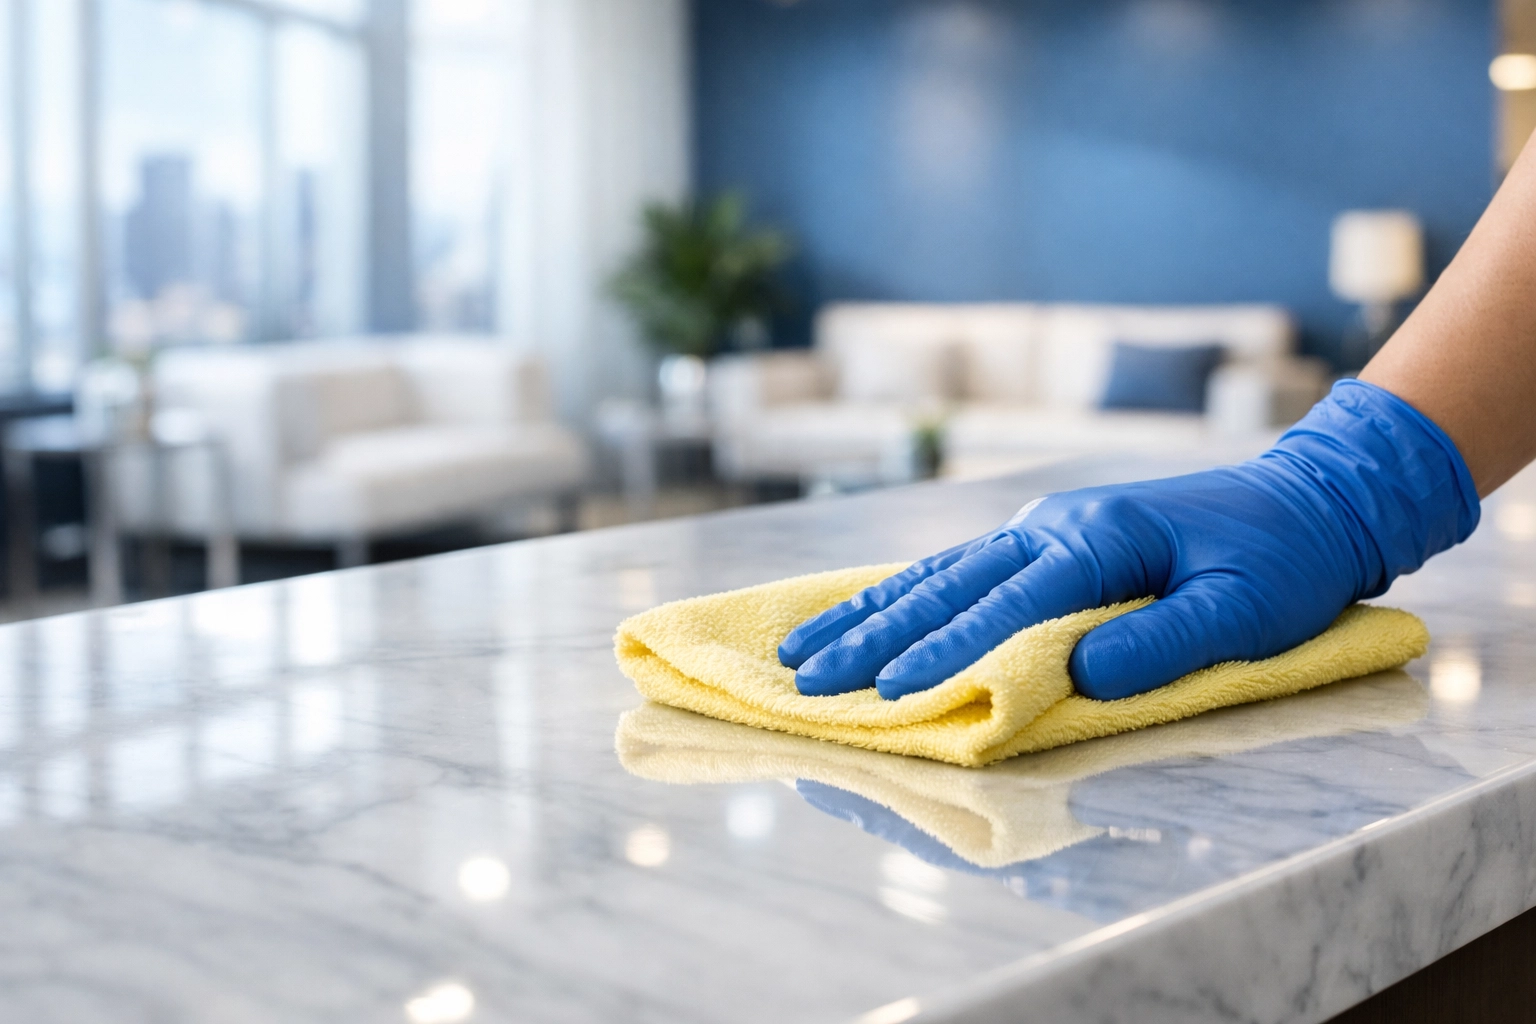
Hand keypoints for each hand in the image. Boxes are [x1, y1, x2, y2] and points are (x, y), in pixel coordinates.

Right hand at [780, 380, 1479, 700]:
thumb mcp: (1248, 610)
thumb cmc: (1283, 563)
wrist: (1306, 499)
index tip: (884, 694)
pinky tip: (865, 613)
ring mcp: (1044, 525)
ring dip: (871, 613)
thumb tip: (1076, 678)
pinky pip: (960, 567)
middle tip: (807, 679)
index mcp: (1099, 539)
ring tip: (804, 650)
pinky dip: (905, 593)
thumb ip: (1164, 642)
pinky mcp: (1045, 536)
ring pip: (940, 572)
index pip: (1006, 608)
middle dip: (874, 637)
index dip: (944, 654)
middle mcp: (1055, 524)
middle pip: (948, 586)